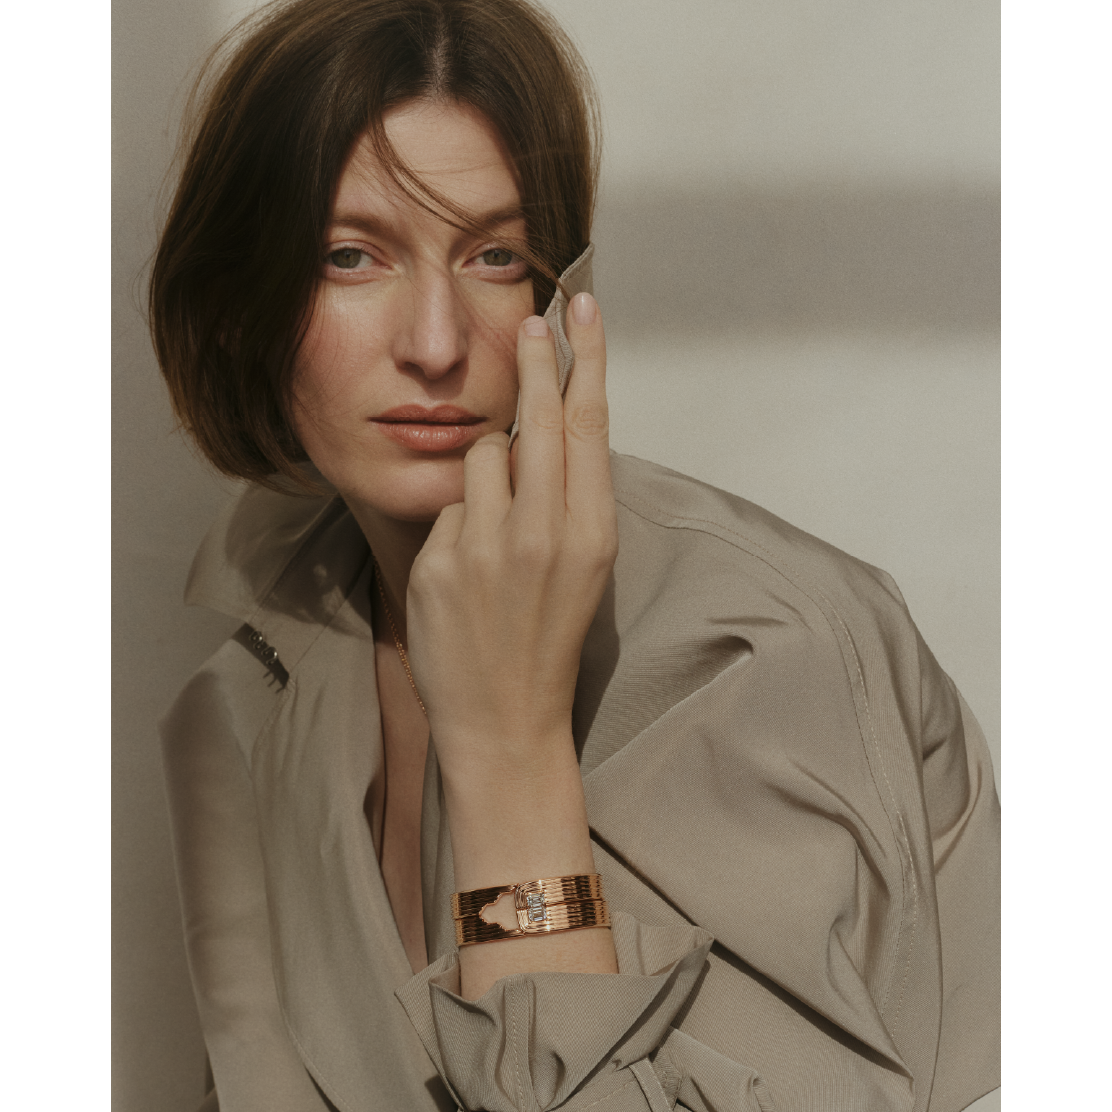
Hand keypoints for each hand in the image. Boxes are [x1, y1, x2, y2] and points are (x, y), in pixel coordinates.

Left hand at [405, 291, 615, 791]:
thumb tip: (552, 428)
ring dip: (490, 467)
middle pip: (538, 417)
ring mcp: (487, 547)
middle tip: (532, 319)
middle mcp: (544, 533)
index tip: (580, 310)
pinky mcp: (440, 561)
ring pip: (484, 453)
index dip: (586, 360)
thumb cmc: (550, 639)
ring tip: (500, 522)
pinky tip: (468, 567)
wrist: (506, 719)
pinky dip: (460, 520)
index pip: (589, 424)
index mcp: (592, 534)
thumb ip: (575, 498)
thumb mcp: (587, 570)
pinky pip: (450, 503)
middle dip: (537, 359)